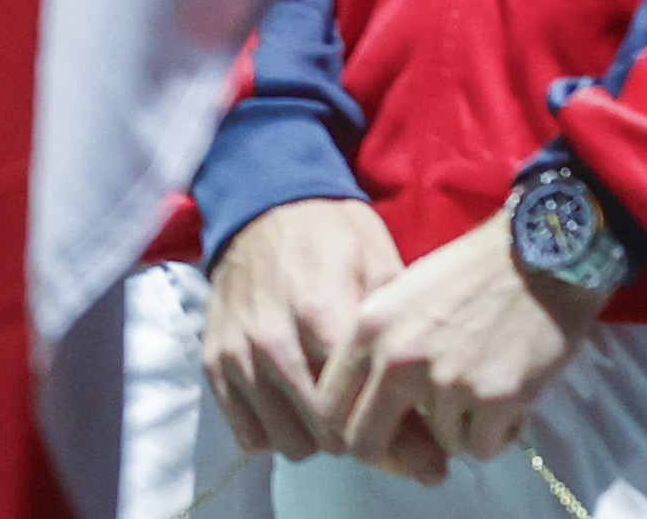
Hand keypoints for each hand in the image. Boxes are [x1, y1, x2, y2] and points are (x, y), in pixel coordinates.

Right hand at [202, 197, 404, 466]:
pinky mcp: (214, 361)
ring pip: (287, 443)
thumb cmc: (333, 236)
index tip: (415, 437)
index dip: (395, 433)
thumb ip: (400, 345)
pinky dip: (277, 431)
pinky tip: (296, 407)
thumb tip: (432, 421)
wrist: (264, 203)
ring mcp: (237, 354)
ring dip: (317, 437)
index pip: (355, 409)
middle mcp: (272, 341)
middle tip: (377, 419)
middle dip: (359, 436)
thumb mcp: (382, 268)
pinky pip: (249, 434)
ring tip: (333, 410)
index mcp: (319, 313)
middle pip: (325, 436)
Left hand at [316, 198, 602, 471]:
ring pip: (439, 445)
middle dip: (390, 455)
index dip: (347, 430)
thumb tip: (366, 404)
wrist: (536, 259)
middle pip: (366, 442)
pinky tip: (508, 398)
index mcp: (368, 328)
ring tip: (482, 391)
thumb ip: (378, 347)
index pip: (329, 405)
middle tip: (417, 450)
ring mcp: (446, 382)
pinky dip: (498, 433)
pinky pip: (483, 447)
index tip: (372, 435)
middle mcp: (398, 359)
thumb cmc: (470, 274)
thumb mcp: (401, 297)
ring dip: (461, 430)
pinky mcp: (495, 400)